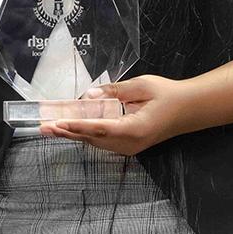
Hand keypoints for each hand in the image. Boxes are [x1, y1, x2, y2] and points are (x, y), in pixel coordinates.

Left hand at [40, 74, 188, 155]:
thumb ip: (113, 90)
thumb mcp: (141, 86)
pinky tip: (69, 127)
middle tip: (43, 126)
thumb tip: (88, 96)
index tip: (59, 123)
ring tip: (50, 126)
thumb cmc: (168, 95)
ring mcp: (129, 147)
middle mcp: (130, 143)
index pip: (100, 128)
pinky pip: (101, 141)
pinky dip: (84, 133)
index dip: (78, 126)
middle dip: (67, 131)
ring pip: (95, 142)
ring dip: (73, 133)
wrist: (189, 109)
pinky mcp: (127, 145)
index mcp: (135, 129)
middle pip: (93, 139)